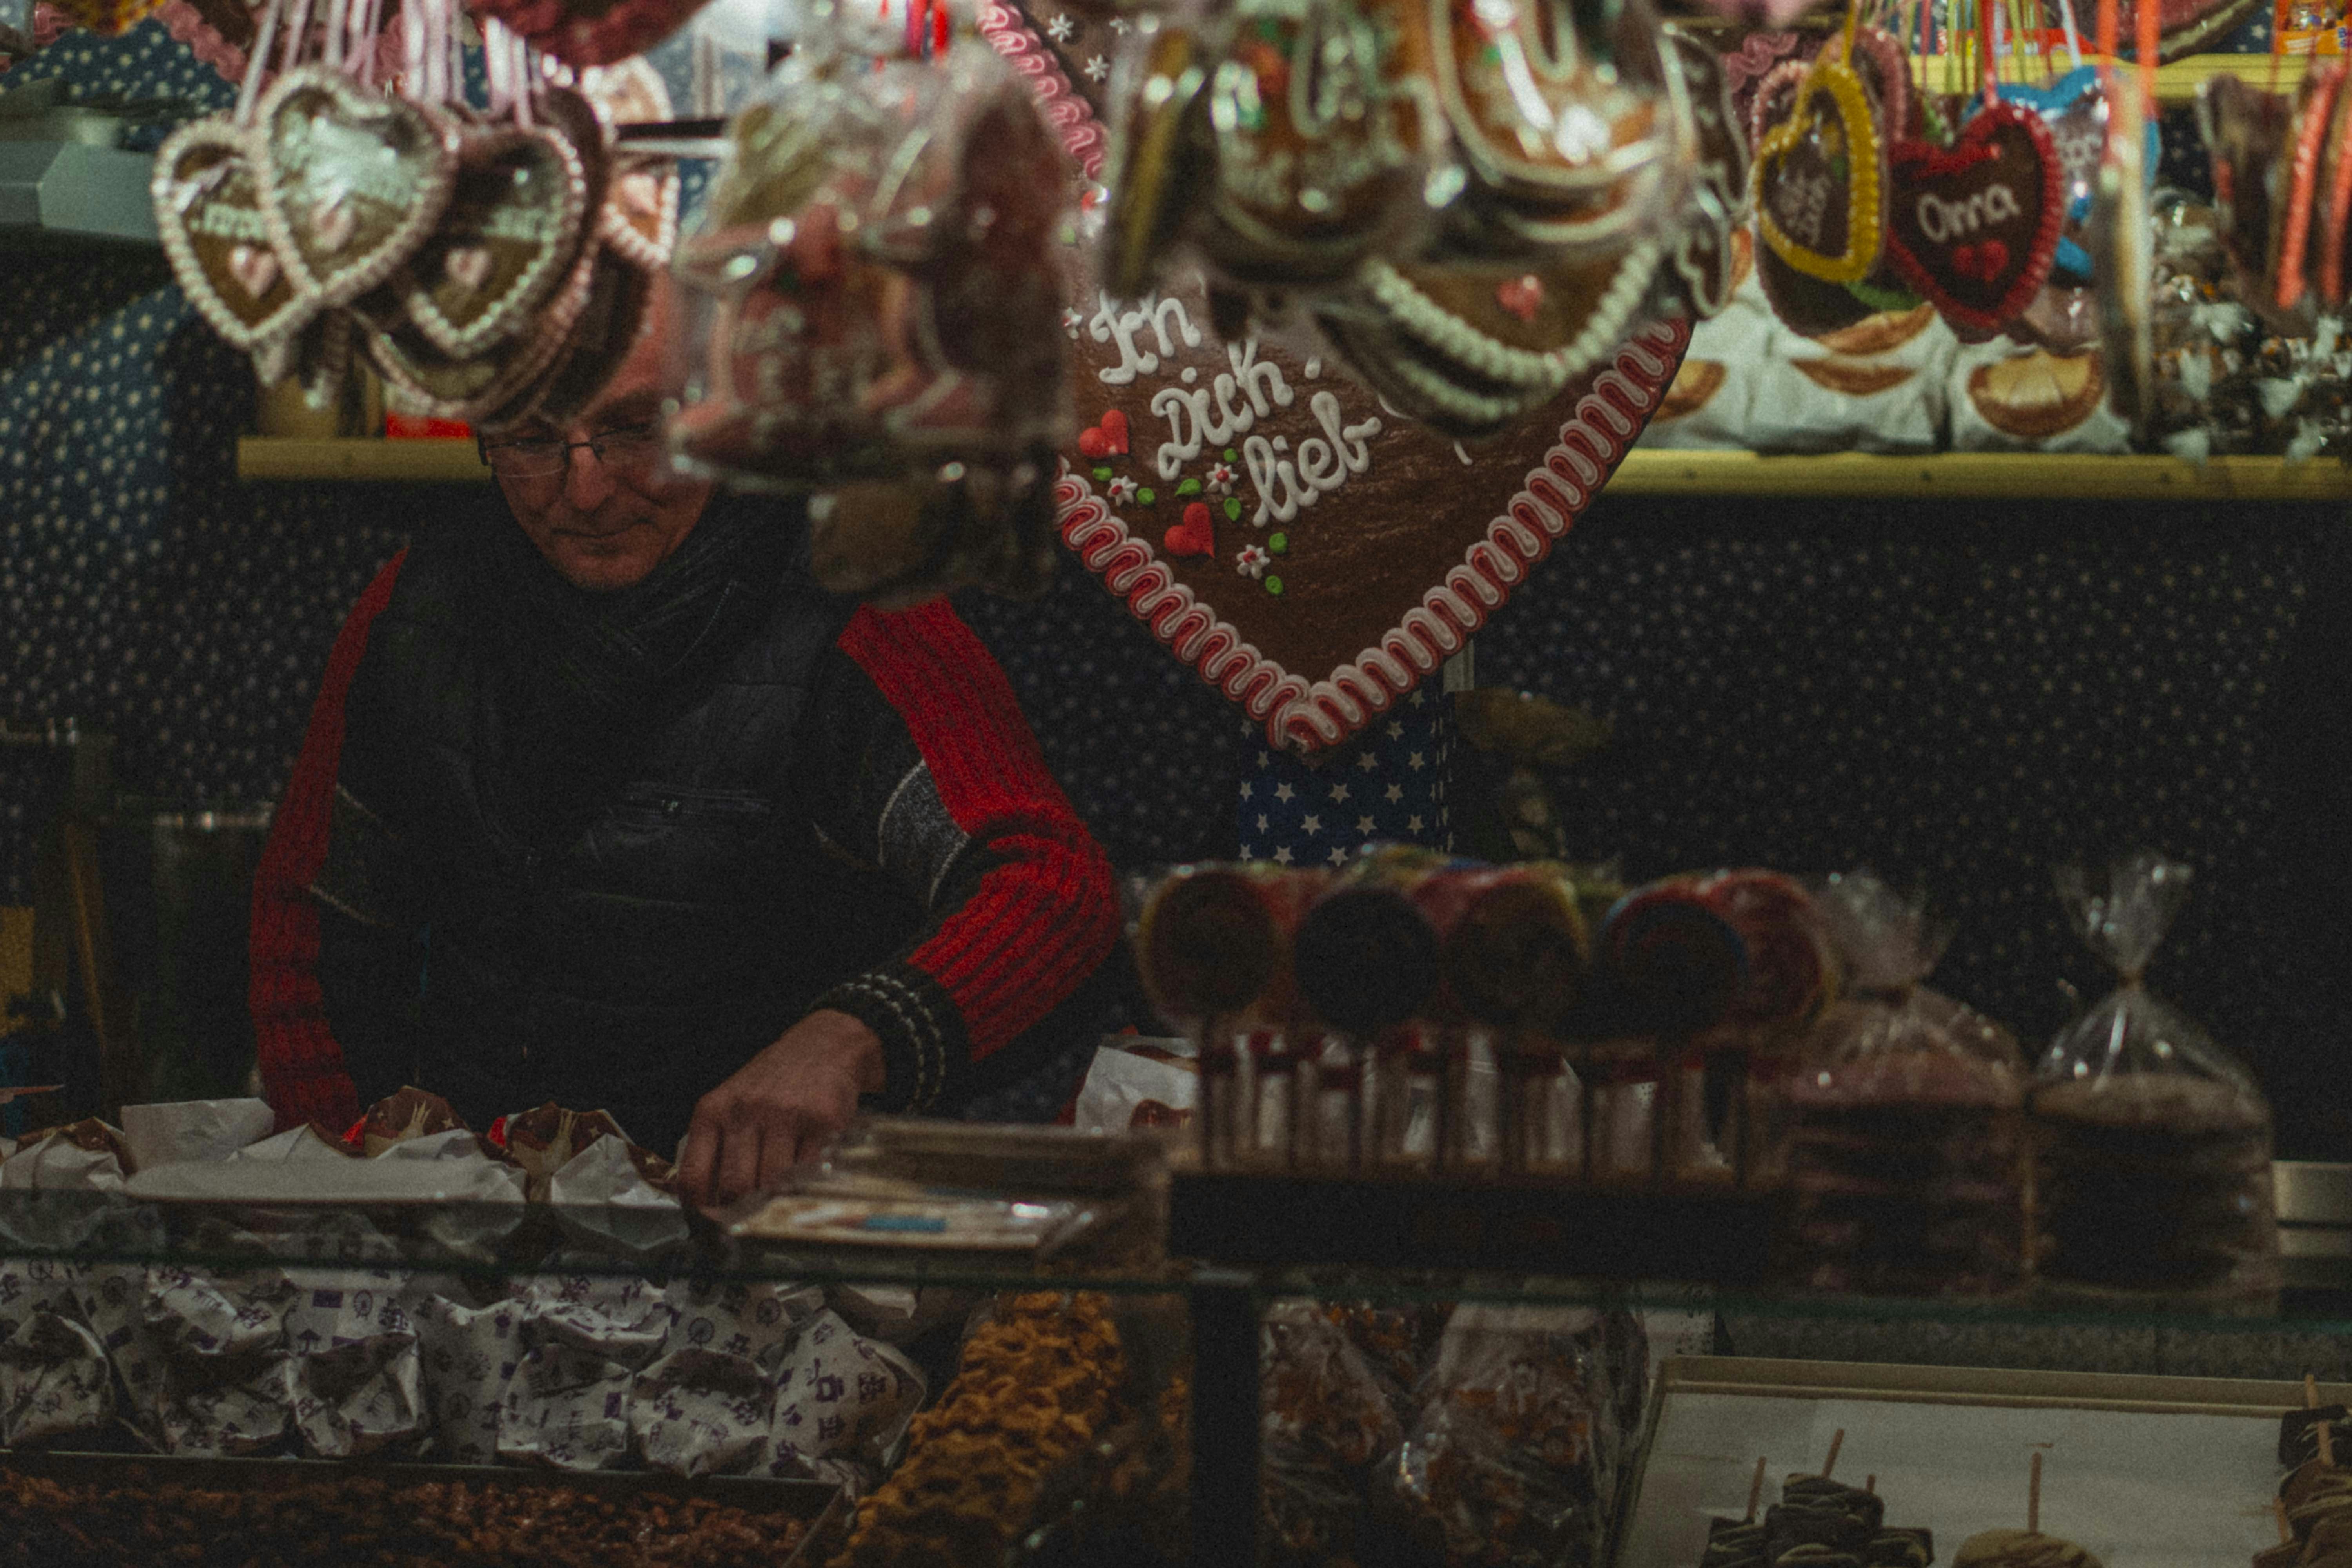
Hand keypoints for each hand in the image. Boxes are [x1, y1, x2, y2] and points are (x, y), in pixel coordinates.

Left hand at [678, 1009, 884, 1208]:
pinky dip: (805, 1186)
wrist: (824, 1045)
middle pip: (735, 1187)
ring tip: (777, 1207)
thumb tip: (707, 1204)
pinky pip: (809, 1171)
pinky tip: (804, 1184)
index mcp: (714, 1111)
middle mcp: (746, 1111)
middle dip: (741, 1214)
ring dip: (775, 1203)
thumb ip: (716, 1146)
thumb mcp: (731, 1103)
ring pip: (772, 1184)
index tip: (709, 1229)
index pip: (694, 1177)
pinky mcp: (822, 1121)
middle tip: (748, 1225)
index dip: (699, 1213)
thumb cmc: (772, 1083)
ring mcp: (785, 1116)